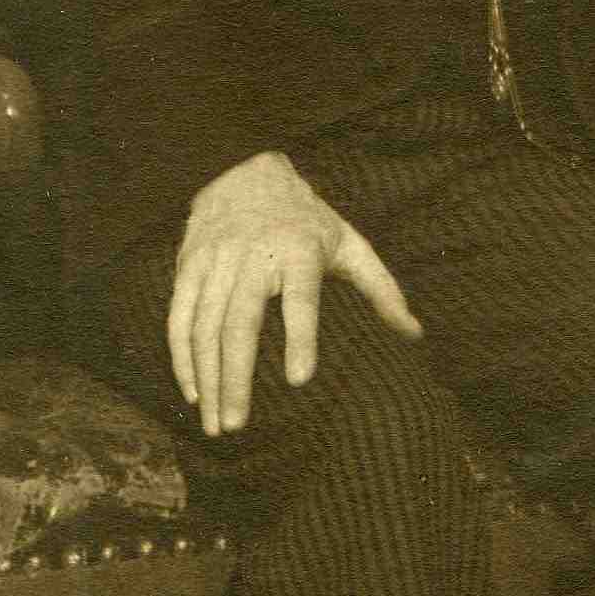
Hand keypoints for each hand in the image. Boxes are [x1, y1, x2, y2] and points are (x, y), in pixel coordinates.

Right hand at [165, 149, 420, 438]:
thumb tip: (415, 333)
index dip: (300, 338)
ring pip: (205, 328)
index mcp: (299, 249)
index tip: (299, 380)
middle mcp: (254, 255)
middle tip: (239, 427)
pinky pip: (179, 318)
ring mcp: (216, 261)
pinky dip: (181, 358)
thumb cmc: (305, 218)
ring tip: (216, 423)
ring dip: (207, 379)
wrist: (242, 169)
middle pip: (241, 323)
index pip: (301, 298)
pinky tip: (193, 393)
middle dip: (236, 378)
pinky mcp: (188, 266)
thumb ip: (382, 289)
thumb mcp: (349, 242)